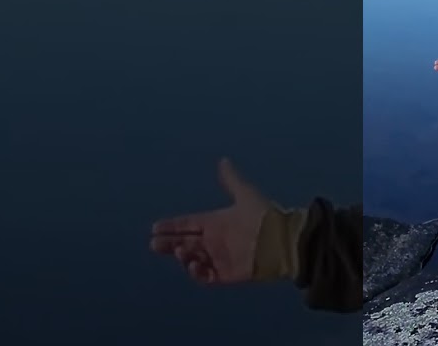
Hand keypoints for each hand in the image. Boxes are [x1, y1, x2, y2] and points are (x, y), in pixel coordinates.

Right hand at [150, 158, 268, 285]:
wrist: (282, 241)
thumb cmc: (265, 216)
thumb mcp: (246, 195)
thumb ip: (232, 180)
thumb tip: (223, 160)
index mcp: (216, 222)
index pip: (188, 224)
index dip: (172, 226)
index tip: (155, 227)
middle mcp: (215, 240)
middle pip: (184, 242)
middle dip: (168, 243)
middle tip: (154, 244)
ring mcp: (220, 258)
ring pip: (192, 259)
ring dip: (182, 256)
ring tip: (180, 251)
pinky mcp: (226, 274)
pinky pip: (205, 276)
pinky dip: (196, 273)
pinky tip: (193, 265)